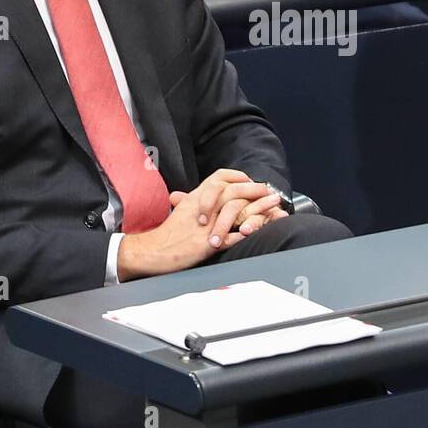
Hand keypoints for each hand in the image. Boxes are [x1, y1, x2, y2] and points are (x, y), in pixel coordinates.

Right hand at [116, 169, 270, 279]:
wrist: (152, 250)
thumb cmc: (168, 233)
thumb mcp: (183, 209)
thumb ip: (198, 199)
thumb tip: (213, 193)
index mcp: (196, 197)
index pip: (221, 177)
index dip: (240, 177)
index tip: (252, 182)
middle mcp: (202, 208)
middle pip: (233, 191)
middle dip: (256, 190)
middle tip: (271, 192)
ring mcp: (205, 226)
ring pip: (236, 211)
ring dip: (259, 210)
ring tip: (275, 209)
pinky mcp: (206, 244)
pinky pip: (231, 237)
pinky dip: (246, 234)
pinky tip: (259, 232)